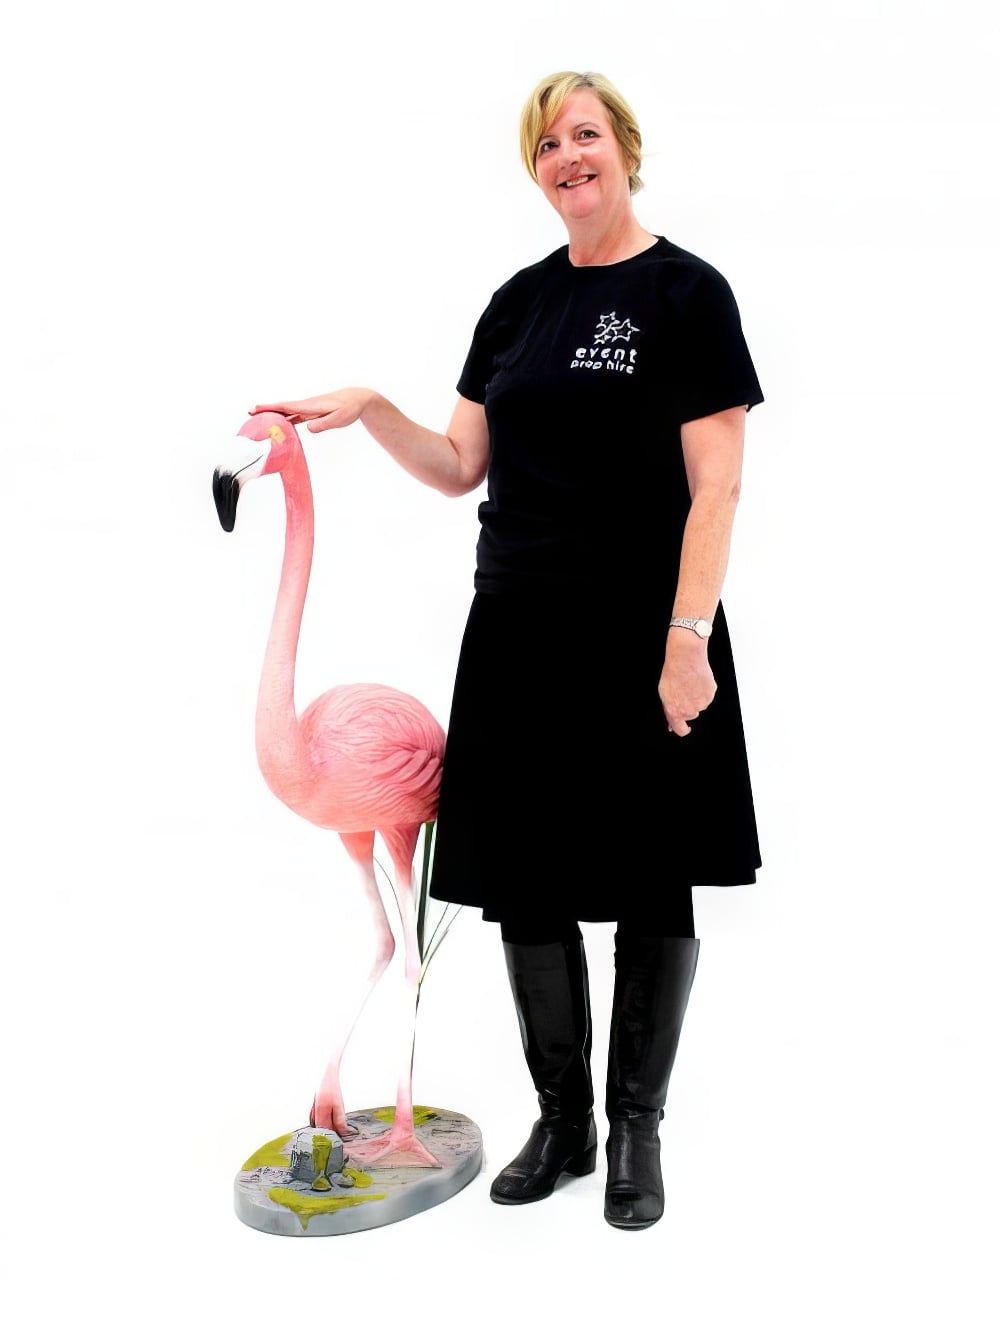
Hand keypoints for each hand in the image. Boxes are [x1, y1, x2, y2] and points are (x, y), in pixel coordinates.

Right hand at [250, 389, 373, 431]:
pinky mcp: (312, 413)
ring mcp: (308, 409)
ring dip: (273, 414)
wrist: (357, 399)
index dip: (270, 408)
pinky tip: (279, 425)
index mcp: (310, 406)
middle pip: (282, 408)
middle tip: (248, 413)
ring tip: (258, 419)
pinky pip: (294, 416)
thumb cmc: (349, 408)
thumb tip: (308, 429)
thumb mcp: (339, 418)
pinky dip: (284, 419)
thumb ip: (324, 424)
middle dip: (265, 409)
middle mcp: (306, 406)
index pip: (286, 407)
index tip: (255, 409)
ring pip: (286, 412)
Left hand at [658, 630, 716, 736]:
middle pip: (691, 715)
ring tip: (688, 683)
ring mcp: (702, 702)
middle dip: (687, 706)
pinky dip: (703, 689)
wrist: (685, 657)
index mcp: (676, 712)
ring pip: (700, 705)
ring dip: (696, 697)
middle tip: (682, 691)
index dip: (683, 729)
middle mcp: (690, 710)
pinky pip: (707, 695)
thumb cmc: (672, 673)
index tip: (684, 727)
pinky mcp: (711, 693)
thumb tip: (672, 725)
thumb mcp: (664, 694)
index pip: (681, 730)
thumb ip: (669, 711)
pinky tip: (696, 680)